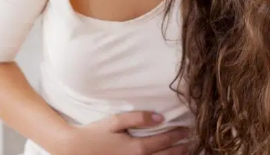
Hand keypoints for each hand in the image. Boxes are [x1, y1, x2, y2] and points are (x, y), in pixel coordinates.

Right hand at [60, 111, 190, 154]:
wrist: (75, 151)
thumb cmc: (95, 134)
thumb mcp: (116, 121)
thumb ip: (138, 118)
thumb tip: (160, 117)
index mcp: (137, 148)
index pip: (164, 141)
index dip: (178, 136)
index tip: (188, 130)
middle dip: (181, 149)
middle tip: (193, 142)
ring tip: (187, 152)